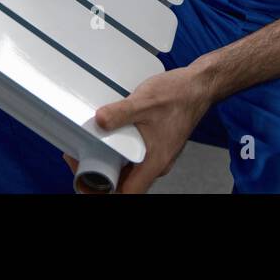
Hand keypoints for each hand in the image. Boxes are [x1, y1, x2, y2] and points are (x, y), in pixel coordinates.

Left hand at [63, 66, 214, 193]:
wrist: (198, 86)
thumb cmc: (179, 95)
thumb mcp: (144, 101)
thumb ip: (120, 112)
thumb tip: (99, 121)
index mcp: (154, 162)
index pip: (127, 193)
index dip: (102, 191)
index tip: (85, 178)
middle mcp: (156, 164)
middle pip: (124, 183)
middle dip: (100, 174)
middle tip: (81, 156)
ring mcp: (156, 155)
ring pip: (128, 169)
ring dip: (108, 161)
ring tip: (90, 145)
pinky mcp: (156, 145)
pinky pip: (134, 156)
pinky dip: (119, 150)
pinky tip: (109, 135)